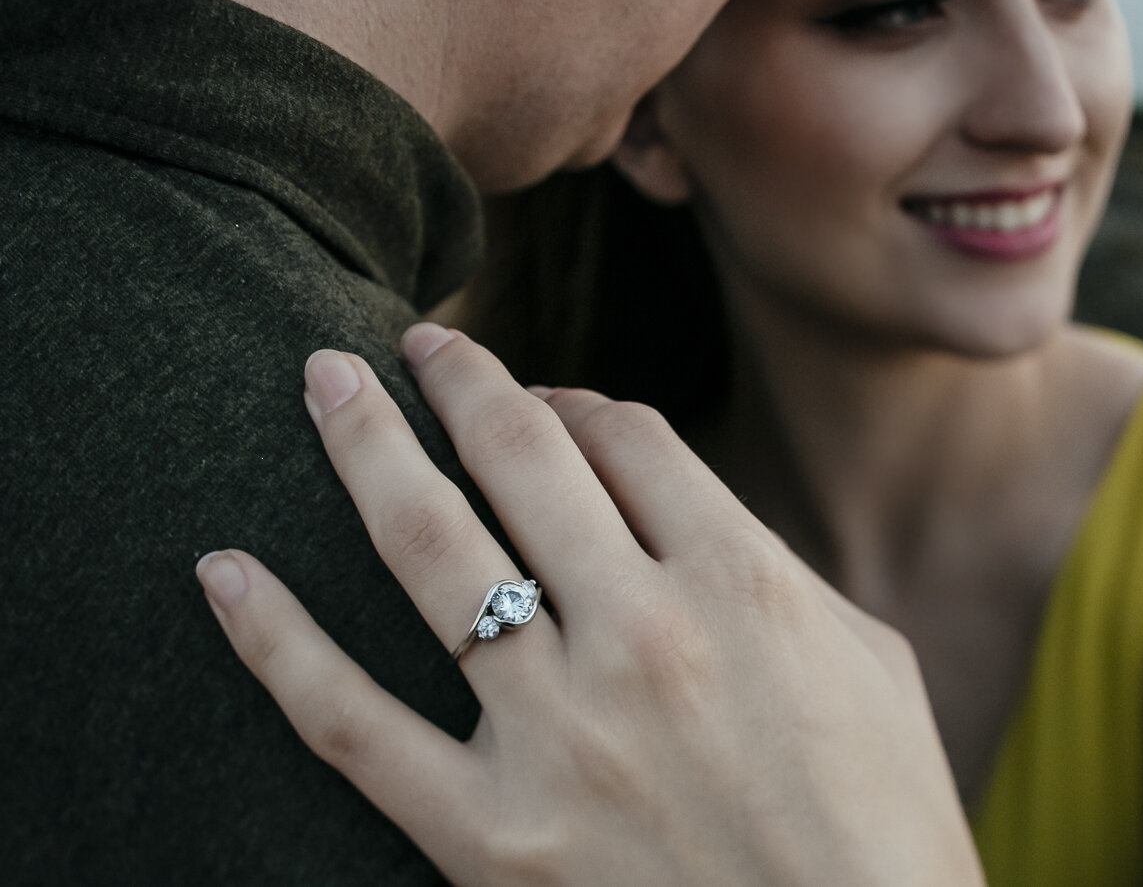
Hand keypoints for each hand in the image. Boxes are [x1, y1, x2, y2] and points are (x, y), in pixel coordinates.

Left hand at [196, 324, 984, 885]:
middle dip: (461, 380)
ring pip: (428, 548)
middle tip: (419, 343)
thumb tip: (673, 500)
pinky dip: (272, 641)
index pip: (627, 435)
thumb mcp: (868, 659)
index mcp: (744, 580)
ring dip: (365, 446)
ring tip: (323, 382)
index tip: (546, 400)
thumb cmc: (885, 819)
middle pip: (523, 456)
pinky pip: (350, 721)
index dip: (576, 399)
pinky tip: (221, 569)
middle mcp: (644, 634)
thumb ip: (770, 560)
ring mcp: (558, 733)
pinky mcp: (489, 835)